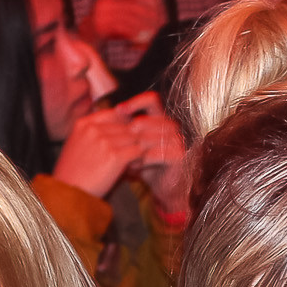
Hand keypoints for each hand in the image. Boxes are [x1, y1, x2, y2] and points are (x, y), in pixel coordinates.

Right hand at [51, 106, 145, 199]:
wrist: (68, 193)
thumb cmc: (73, 173)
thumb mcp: (77, 144)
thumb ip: (94, 132)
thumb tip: (119, 123)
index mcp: (83, 124)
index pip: (114, 114)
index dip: (123, 125)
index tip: (124, 137)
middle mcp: (94, 129)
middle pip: (126, 127)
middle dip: (130, 140)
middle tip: (130, 154)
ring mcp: (104, 141)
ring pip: (133, 138)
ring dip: (136, 150)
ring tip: (131, 162)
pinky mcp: (114, 156)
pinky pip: (137, 152)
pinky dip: (138, 160)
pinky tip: (133, 168)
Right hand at [86, 0, 164, 46]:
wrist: (85, 38)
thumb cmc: (103, 24)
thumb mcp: (114, 9)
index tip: (154, 0)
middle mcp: (102, 3)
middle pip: (130, 6)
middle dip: (146, 14)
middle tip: (156, 20)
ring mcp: (100, 15)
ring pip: (128, 18)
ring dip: (142, 25)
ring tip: (150, 30)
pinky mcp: (100, 27)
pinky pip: (121, 28)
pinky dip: (132, 32)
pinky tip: (139, 36)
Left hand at [117, 93, 188, 217]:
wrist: (163, 187)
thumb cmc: (146, 165)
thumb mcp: (133, 144)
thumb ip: (125, 128)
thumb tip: (107, 112)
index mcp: (161, 119)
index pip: (152, 99)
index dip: (136, 102)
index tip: (119, 110)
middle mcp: (172, 127)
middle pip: (147, 119)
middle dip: (129, 133)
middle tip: (117, 144)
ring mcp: (178, 140)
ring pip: (150, 137)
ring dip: (134, 149)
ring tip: (124, 159)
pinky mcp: (179, 156)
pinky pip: (157, 153)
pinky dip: (143, 160)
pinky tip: (135, 167)